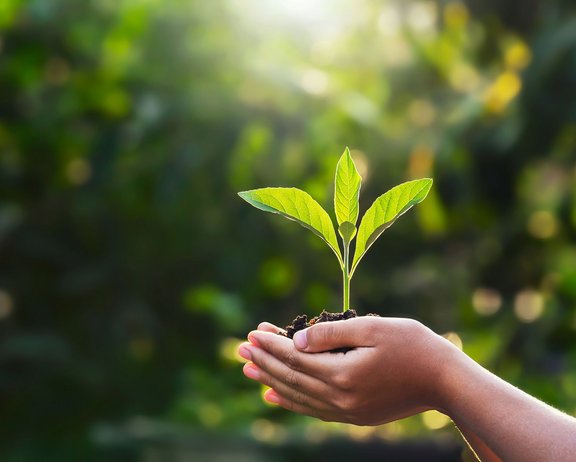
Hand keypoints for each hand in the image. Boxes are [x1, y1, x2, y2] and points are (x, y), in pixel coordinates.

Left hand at [238, 316, 457, 425]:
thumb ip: (331, 334)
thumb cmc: (413, 345)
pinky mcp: (354, 416)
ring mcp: (347, 411)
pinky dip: (291, 402)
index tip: (251, 333)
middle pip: (291, 378)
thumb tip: (296, 340)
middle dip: (264, 362)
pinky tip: (273, 397)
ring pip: (298, 396)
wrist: (445, 381)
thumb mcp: (372, 328)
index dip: (271, 344)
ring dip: (271, 382)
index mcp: (343, 373)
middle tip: (240, 349)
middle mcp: (340, 398)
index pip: (294, 357)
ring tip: (248, 371)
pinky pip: (313, 410)